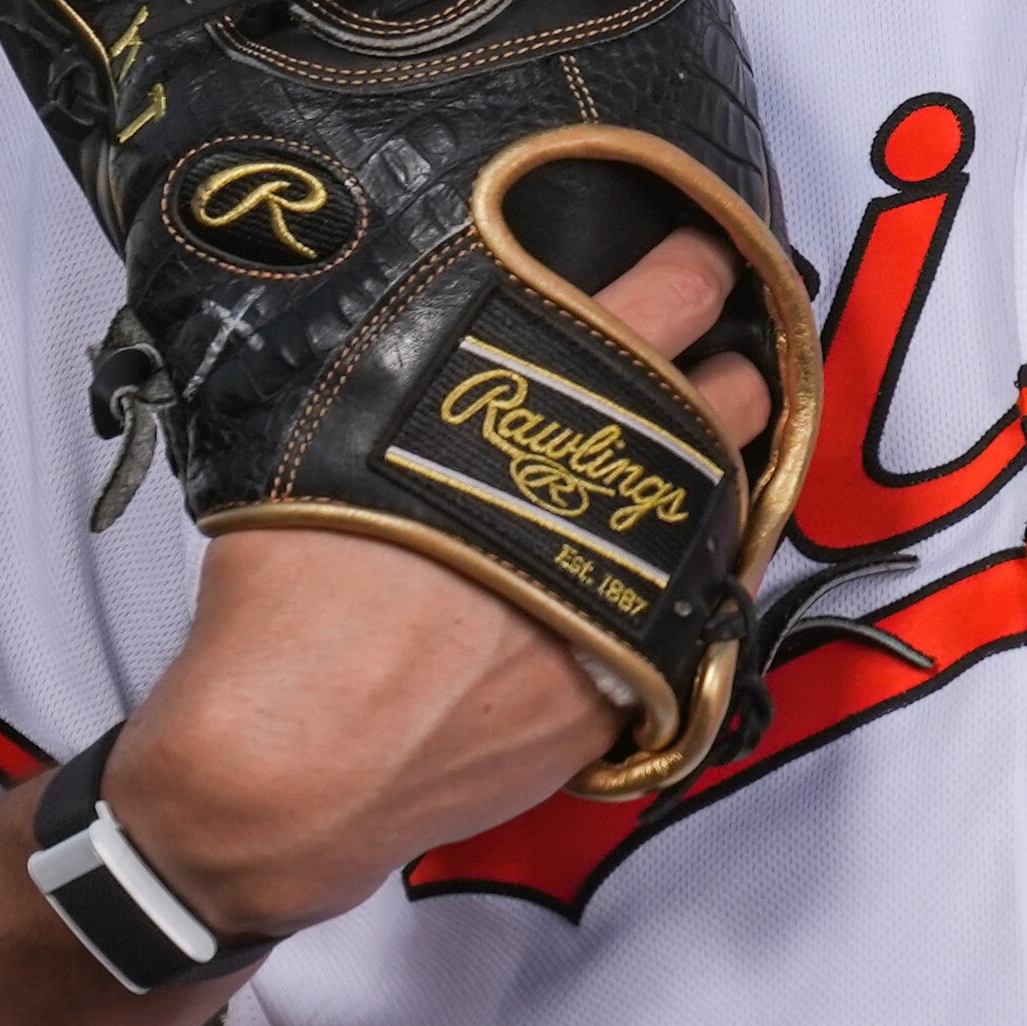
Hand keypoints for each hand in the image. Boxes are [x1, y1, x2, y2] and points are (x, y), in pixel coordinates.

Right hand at [97, 232, 775, 939]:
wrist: (299, 768)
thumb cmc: (292, 605)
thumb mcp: (327, 435)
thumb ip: (409, 371)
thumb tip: (429, 332)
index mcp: (545, 407)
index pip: (669, 295)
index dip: (696, 264)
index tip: (702, 257)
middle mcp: (618, 488)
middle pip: (731, 395)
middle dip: (735, 363)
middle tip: (717, 348)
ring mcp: (645, 584)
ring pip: (732, 495)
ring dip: (721, 464)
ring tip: (691, 449)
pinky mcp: (644, 674)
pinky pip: (701, 597)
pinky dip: (687, 568)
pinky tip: (652, 559)